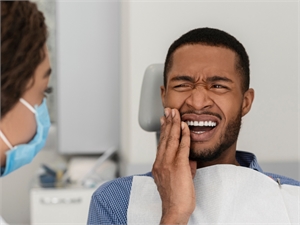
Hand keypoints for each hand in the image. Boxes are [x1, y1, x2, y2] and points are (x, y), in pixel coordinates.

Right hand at [152, 108, 196, 224]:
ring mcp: (168, 163)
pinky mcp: (178, 166)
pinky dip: (183, 135)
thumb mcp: (177, 179)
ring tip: (174, 113)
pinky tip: (184, 126)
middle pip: (164, 138)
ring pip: (171, 139)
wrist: (174, 210)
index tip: (164, 120)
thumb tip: (190, 159)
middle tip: (168, 111)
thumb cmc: (175, 198)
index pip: (161, 143)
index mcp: (159, 165)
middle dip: (167, 122)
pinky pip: (182, 147)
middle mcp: (161, 162)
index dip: (163, 130)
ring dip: (174, 124)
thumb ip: (183, 167)